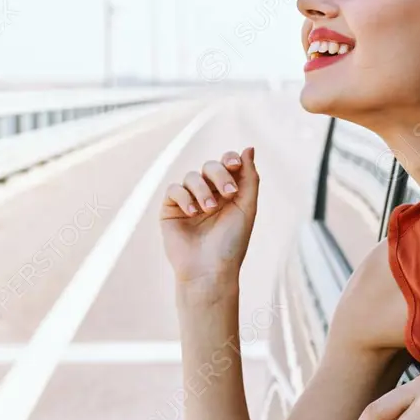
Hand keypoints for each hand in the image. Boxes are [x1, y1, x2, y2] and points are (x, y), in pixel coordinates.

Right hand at [159, 147, 258, 288]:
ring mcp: (188, 201)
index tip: (235, 166)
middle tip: (228, 194)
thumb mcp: (247, 208)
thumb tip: (249, 148)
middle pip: (209, 166)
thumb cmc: (231, 243)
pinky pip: (174, 189)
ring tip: (209, 210)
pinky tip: (192, 213)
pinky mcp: (170, 209)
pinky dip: (184, 197)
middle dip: (219, 175)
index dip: (229, 160)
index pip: (226, 165)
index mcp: (228, 193)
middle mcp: (208, 194)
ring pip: (191, 176)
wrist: (209, 270)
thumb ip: (249, 178)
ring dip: (203, 190)